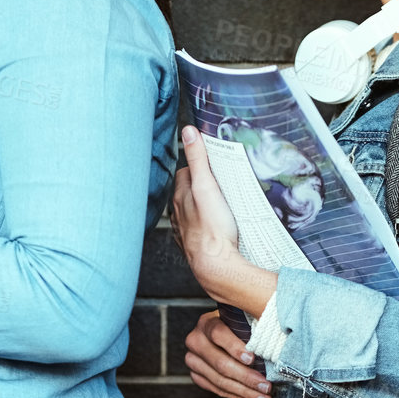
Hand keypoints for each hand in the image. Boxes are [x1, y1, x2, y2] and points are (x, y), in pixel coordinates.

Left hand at [171, 125, 277, 316]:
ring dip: (202, 206)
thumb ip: (199, 158)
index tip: (214, 164)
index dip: (200, 166)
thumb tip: (189, 131)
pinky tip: (216, 227)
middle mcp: (179, 213)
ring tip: (219, 203)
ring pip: (191, 211)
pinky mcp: (195, 246)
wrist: (216, 266)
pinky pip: (198, 230)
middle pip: (188, 191)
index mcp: (180, 196)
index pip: (187, 171)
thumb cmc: (213, 228)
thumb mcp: (207, 186)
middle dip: (200, 184)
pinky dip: (205, 225)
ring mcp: (186, 231)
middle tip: (219, 182)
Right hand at [184, 309, 272, 397]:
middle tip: (266, 386)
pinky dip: (237, 396)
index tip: (252, 359)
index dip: (235, 347)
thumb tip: (271, 333)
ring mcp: (193, 360)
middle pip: (220, 363)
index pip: (218, 334)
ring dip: (244, 392)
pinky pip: (217, 390)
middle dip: (246, 377)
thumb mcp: (243, 319)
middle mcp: (196, 341)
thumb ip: (253, 324)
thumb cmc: (238, 325)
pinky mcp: (196, 375)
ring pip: (219, 380)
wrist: (222, 335)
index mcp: (207, 323)